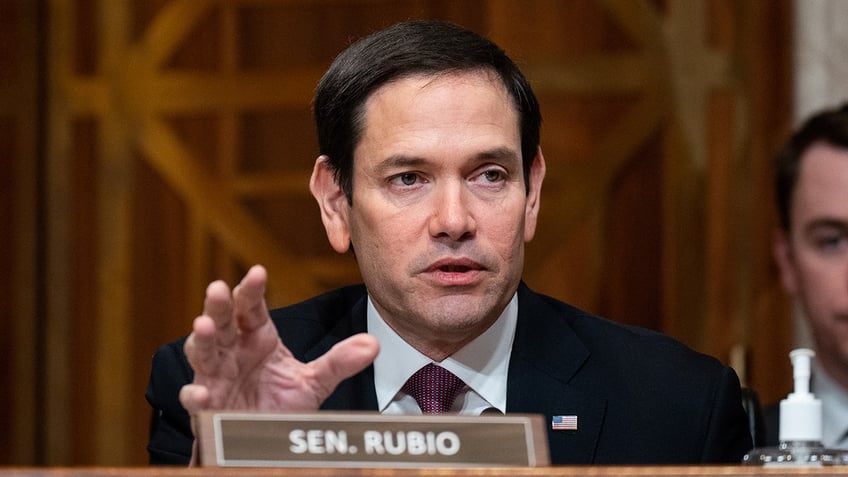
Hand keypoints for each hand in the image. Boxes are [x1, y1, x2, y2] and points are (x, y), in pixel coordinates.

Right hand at [179, 264, 379, 415]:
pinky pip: (196, 398)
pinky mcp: (207, 407)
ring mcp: (216, 377)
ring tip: (203, 326)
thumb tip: (373, 344)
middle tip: (218, 288)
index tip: (259, 272)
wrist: (264, 441)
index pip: (253, 308)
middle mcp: (233, 351)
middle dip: (218, 305)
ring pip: (203, 353)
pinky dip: (195, 394)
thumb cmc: (281, 403)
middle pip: (222, 322)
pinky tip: (202, 392)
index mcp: (257, 338)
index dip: (253, 290)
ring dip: (202, 340)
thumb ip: (339, 362)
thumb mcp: (314, 382)